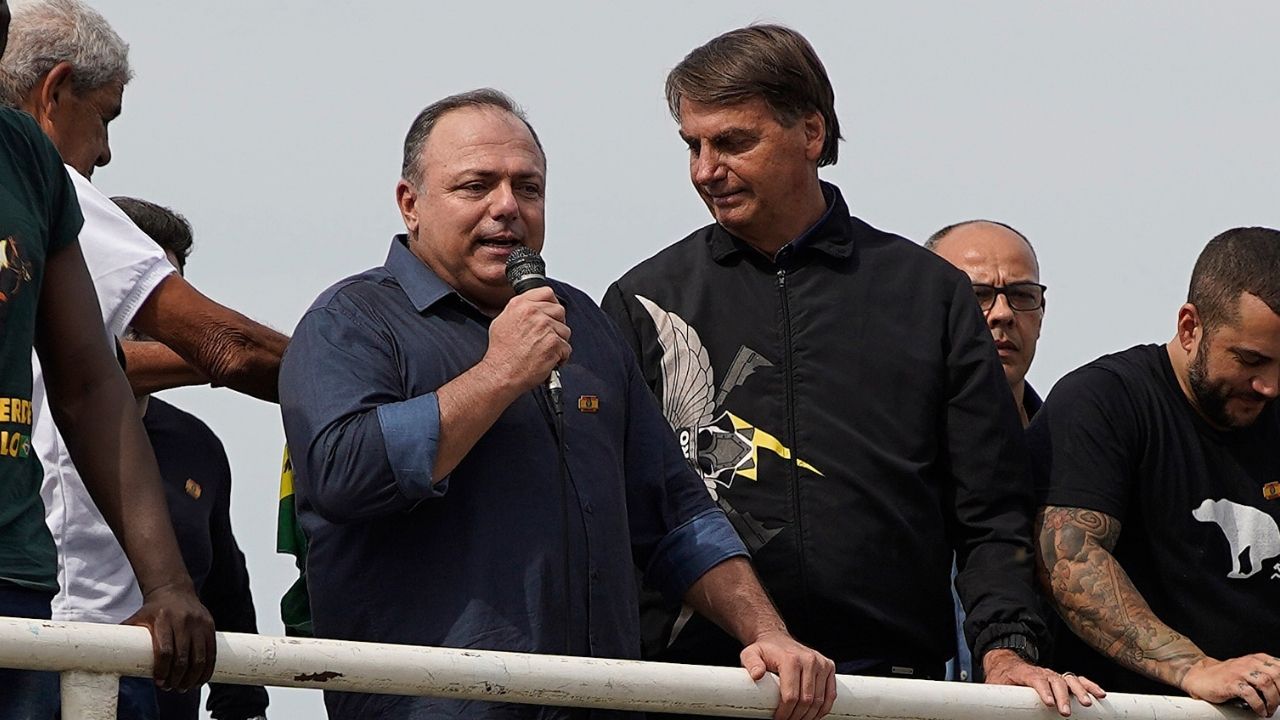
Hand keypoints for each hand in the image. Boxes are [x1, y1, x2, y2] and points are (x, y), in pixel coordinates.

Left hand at [122, 582, 216, 690]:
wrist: (174, 590)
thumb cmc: (152, 611)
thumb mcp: (137, 619)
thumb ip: (124, 636)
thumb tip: (101, 654)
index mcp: (163, 619)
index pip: (165, 650)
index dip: (163, 670)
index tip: (159, 682)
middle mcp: (183, 620)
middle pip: (182, 657)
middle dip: (177, 677)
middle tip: (172, 688)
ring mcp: (198, 623)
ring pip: (200, 657)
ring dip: (192, 677)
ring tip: (184, 687)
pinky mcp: (209, 626)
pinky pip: (211, 652)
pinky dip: (207, 669)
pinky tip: (200, 679)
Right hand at [483, 287, 570, 393]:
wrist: (502, 373)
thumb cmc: (501, 353)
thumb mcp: (502, 321)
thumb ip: (519, 310)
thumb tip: (531, 306)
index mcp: (520, 305)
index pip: (547, 293)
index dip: (551, 304)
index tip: (551, 313)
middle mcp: (533, 313)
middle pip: (559, 311)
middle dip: (556, 325)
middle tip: (547, 337)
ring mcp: (545, 327)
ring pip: (565, 330)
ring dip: (558, 342)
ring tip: (544, 351)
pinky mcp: (553, 343)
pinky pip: (567, 348)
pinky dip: (560, 357)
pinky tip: (548, 360)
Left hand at [739, 630, 835, 719]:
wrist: (777, 640)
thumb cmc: (764, 651)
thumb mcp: (750, 654)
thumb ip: (751, 664)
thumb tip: (757, 675)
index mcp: (791, 659)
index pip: (791, 696)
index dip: (785, 713)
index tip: (778, 719)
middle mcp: (809, 660)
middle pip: (806, 701)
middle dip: (796, 717)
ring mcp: (821, 663)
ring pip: (819, 701)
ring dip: (809, 716)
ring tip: (798, 719)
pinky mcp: (829, 666)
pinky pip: (831, 695)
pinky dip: (823, 709)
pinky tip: (812, 715)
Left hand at [983, 649, 1104, 716]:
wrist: (1007, 665)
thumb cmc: (1001, 679)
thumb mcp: (993, 686)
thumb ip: (993, 697)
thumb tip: (987, 707)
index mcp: (1022, 672)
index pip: (1034, 678)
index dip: (1042, 689)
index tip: (1048, 703)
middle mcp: (1040, 672)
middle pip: (1053, 680)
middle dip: (1061, 696)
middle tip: (1065, 712)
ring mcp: (1052, 675)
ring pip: (1068, 679)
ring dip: (1079, 691)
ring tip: (1087, 704)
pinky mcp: (1060, 679)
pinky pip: (1077, 680)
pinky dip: (1089, 686)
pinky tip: (1100, 695)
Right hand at [1181, 655, 1279, 717]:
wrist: (1200, 677)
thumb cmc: (1225, 676)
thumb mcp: (1248, 669)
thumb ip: (1265, 673)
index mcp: (1256, 659)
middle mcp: (1248, 663)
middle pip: (1276, 674)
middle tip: (1278, 703)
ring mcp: (1238, 672)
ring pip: (1265, 683)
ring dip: (1272, 701)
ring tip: (1269, 709)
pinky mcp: (1230, 683)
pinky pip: (1250, 694)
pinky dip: (1258, 705)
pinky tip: (1259, 710)